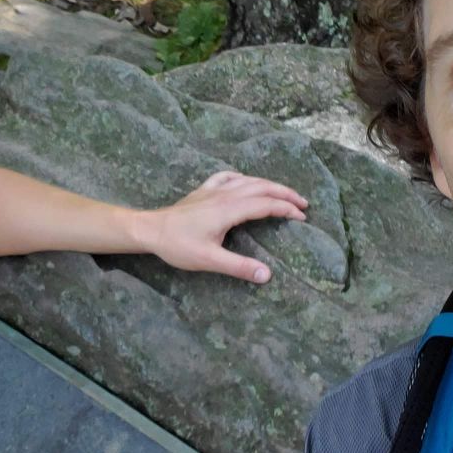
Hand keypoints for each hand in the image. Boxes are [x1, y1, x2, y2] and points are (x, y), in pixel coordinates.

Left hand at [138, 171, 308, 283]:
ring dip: (269, 185)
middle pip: (262, 187)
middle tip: (303, 205)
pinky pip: (228, 177)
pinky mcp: (203, 190)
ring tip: (283, 194)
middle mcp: (225, 194)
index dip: (287, 209)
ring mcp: (213, 189)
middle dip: (285, 194)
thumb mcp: (209, 260)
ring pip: (248, 180)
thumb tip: (267, 275)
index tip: (302, 218)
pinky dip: (243, 178)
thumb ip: (239, 267)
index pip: (266, 205)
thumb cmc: (178, 246)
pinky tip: (245, 181)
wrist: (150, 230)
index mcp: (229, 209)